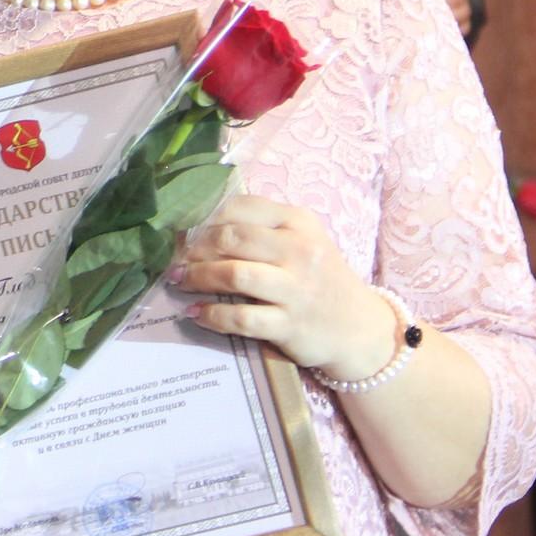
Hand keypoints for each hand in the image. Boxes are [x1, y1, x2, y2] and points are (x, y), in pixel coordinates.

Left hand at [171, 194, 393, 380]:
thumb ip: (257, 229)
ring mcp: (296, 289)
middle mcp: (299, 251)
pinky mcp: (291, 324)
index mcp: (298, 221)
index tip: (180, 229)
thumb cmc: (317, 278)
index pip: (240, 206)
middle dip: (194, 248)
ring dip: (197, 277)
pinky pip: (241, 317)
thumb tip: (194, 227)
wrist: (359, 328)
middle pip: (231, 239)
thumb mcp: (298, 241)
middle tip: (175, 257)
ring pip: (234, 274)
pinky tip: (196, 313)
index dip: (202, 217)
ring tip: (178, 281)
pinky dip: (211, 315)